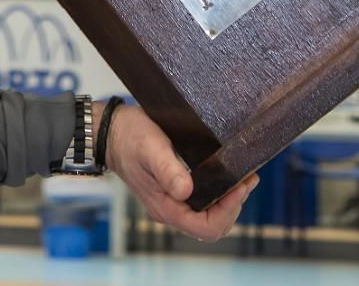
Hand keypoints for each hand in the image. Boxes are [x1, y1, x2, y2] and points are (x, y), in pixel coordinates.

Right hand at [101, 103, 257, 241]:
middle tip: (247, 179)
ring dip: (229, 199)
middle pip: (212, 224)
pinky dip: (220, 191)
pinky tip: (228, 174)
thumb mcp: (151, 148)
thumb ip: (167, 170)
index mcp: (166, 207)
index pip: (206, 227)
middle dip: (234, 205)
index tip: (239, 186)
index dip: (228, 211)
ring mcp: (173, 200)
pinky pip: (203, 201)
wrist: (111, 131)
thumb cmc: (129, 137)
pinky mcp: (175, 189)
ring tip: (244, 176)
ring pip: (210, 214)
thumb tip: (186, 190)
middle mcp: (170, 209)